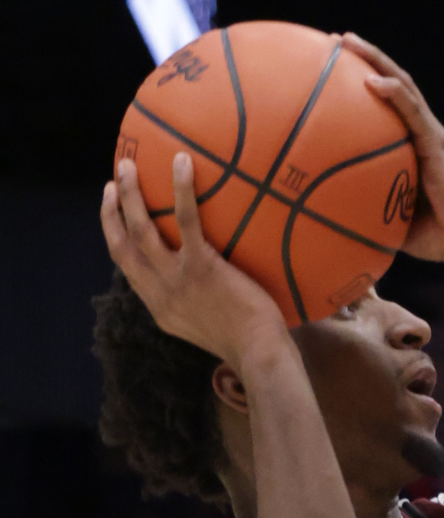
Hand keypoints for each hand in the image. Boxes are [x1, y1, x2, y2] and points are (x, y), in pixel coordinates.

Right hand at [101, 153, 286, 364]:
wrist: (259, 354)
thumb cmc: (245, 342)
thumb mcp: (203, 328)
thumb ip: (191, 304)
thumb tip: (199, 283)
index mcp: (158, 306)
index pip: (126, 267)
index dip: (114, 236)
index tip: (113, 213)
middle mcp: (159, 292)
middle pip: (122, 244)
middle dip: (111, 211)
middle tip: (111, 182)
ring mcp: (177, 279)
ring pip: (141, 229)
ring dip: (130, 194)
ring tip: (128, 165)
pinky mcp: (202, 266)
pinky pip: (186, 220)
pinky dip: (181, 189)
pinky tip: (182, 163)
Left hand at [339, 33, 443, 261]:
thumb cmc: (433, 235)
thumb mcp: (391, 219)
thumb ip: (368, 209)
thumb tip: (333, 216)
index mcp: (413, 145)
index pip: (389, 105)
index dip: (366, 82)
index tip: (335, 68)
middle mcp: (422, 132)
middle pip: (394, 84)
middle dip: (366, 58)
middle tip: (336, 41)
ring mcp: (430, 134)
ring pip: (402, 86)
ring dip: (376, 61)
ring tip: (347, 41)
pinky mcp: (436, 143)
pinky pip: (412, 111)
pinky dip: (393, 92)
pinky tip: (372, 80)